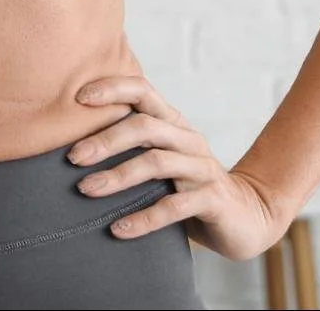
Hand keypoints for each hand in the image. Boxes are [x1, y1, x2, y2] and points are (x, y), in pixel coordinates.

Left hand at [69, 75, 288, 260]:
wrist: (247, 216)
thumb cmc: (189, 186)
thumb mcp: (162, 160)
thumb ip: (132, 147)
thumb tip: (71, 144)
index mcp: (173, 123)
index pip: (143, 91)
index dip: (112, 89)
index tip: (78, 98)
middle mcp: (188, 139)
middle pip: (146, 126)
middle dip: (106, 140)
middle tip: (73, 157)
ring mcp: (202, 168)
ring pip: (157, 163)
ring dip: (118, 176)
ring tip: (86, 190)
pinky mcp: (213, 199)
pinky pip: (175, 207)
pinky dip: (144, 218)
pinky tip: (118, 230)